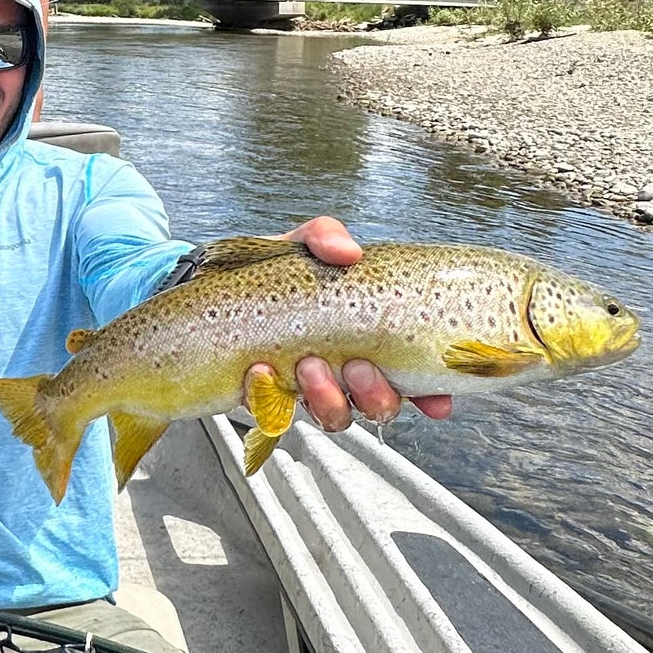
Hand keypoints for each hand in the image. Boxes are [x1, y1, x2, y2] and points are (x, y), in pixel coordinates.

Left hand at [242, 216, 452, 428]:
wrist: (215, 286)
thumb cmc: (273, 271)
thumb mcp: (300, 245)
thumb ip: (324, 236)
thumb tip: (349, 251)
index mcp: (367, 340)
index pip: (413, 377)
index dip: (431, 396)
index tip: (437, 403)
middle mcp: (343, 371)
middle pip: (380, 405)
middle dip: (374, 393)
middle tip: (354, 365)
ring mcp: (306, 388)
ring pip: (336, 417)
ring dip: (328, 397)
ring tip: (308, 365)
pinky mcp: (266, 396)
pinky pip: (275, 411)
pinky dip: (269, 394)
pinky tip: (260, 369)